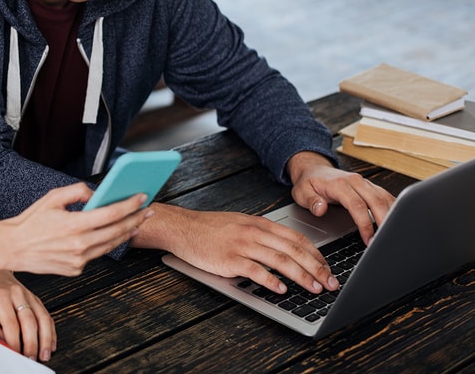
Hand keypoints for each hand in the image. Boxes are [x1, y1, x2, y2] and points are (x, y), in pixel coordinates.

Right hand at [0, 182, 151, 275]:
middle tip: (147, 210)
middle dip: (136, 219)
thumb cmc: (30, 221)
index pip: (111, 213)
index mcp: (74, 224)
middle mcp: (79, 244)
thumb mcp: (52, 197)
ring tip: (136, 222)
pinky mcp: (76, 269)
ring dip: (126, 233)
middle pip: (117, 231)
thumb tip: (97, 193)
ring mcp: (79, 260)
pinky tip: (113, 235)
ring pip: (111, 245)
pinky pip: (96, 255)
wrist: (12, 248)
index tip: (142, 197)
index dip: (130, 204)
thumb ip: (78, 191)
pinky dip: (106, 244)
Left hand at [0, 271, 55, 361]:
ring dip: (46, 339)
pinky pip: (46, 315)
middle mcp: (17, 294)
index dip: (15, 342)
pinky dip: (50, 331)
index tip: (15, 354)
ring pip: (42, 318)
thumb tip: (4, 344)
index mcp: (1, 297)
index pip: (11, 324)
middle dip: (32, 343)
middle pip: (29, 321)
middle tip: (31, 358)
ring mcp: (28, 295)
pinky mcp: (35, 298)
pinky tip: (50, 343)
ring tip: (45, 354)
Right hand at [136, 204, 337, 294]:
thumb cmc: (209, 228)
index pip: (296, 238)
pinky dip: (272, 281)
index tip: (327, 267)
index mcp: (259, 223)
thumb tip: (286, 250)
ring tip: (313, 288)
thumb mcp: (240, 223)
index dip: (316, 254)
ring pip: (280, 260)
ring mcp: (242, 245)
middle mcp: (254, 232)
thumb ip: (263, 235)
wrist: (183, 227)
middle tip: (329, 282)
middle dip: (316, 268)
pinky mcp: (230, 259)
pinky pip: (256, 271)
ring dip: (301, 276)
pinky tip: (282, 289)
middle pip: (293, 250)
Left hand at [287, 151, 394, 244]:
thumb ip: (311, 202)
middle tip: (385, 243)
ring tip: (394, 236)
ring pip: (385, 198)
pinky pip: (386, 196)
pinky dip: (394, 209)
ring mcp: (365, 183)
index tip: (369, 240)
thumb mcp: (301, 192)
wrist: (314, 169)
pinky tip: (397, 221)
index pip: (357, 205)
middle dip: (384, 223)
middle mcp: (355, 181)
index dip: (365, 224)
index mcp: (339, 184)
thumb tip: (320, 209)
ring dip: (392, 216)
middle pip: (377, 202)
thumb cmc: (309, 182)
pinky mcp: (370, 186)